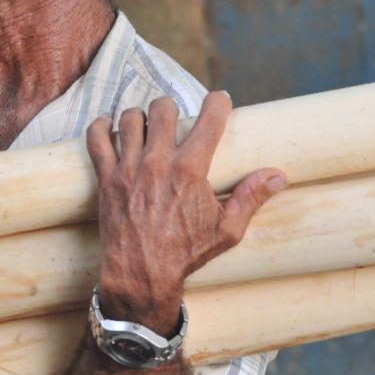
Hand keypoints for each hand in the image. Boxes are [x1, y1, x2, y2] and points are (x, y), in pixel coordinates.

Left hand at [85, 92, 286, 334]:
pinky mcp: (106, 178)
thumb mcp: (227, 231)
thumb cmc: (186, 254)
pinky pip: (96, 139)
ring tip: (142, 126)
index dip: (218, 103)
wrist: (142, 274)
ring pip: (129, 119)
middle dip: (169, 108)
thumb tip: (278, 176)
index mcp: (191, 171)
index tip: (220, 100)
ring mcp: (129, 168)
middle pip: (161, 110)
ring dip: (138, 117)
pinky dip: (100, 127)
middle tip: (171, 118)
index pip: (209, 120)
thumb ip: (251, 198)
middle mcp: (158, 163)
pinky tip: (108, 127)